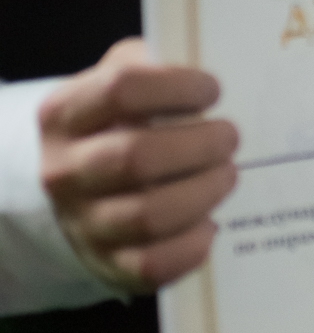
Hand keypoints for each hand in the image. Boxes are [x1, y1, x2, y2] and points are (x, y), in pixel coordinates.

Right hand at [38, 39, 239, 292]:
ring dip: (203, 192)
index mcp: (65, 114)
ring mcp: (82, 223)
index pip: (122, 89)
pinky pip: (152, 265)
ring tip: (228, 174)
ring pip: (149, 216)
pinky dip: (191, 246)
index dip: (177, 86)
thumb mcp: (118, 79)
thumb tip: (212, 69)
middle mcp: (64, 171)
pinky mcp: (106, 264)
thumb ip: (154, 67)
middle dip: (199, 145)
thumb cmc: (113, 121)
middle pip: (137, 157)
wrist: (74, 182)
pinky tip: (211, 224)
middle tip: (231, 137)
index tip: (213, 90)